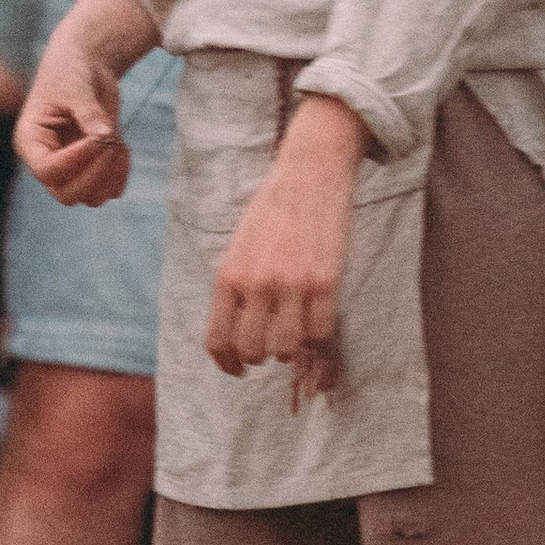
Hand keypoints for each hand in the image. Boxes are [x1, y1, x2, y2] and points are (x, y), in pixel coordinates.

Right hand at [15, 39, 130, 205]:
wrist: (85, 66)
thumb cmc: (71, 71)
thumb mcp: (76, 85)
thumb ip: (88, 111)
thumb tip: (104, 134)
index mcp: (31, 142)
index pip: (47, 170)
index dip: (74, 160)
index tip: (97, 136)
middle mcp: (47, 161)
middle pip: (67, 194)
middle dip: (94, 173)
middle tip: (111, 141)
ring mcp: (70, 168)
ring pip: (89, 198)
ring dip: (109, 175)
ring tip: (117, 142)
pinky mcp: (92, 168)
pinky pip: (108, 191)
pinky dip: (120, 176)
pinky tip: (123, 147)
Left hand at [203, 96, 366, 388]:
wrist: (309, 174)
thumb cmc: (272, 211)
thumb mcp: (239, 248)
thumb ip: (236, 289)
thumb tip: (238, 334)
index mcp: (228, 275)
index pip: (218, 340)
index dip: (228, 364)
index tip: (238, 370)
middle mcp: (256, 283)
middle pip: (252, 351)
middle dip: (260, 358)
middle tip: (270, 350)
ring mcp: (292, 284)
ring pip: (286, 349)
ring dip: (290, 349)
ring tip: (295, 333)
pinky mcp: (326, 281)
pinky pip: (320, 332)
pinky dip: (319, 335)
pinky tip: (316, 320)